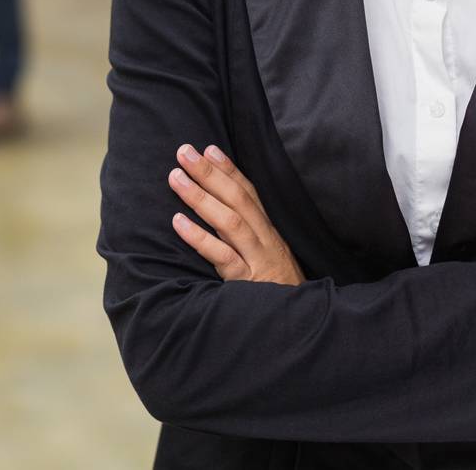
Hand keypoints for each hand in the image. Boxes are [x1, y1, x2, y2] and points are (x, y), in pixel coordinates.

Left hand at [168, 143, 303, 284]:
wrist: (300, 327)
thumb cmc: (279, 295)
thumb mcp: (270, 261)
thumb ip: (251, 240)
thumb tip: (221, 215)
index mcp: (271, 234)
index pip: (251, 194)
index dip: (230, 170)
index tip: (208, 148)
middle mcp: (266, 242)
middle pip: (239, 200)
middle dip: (211, 173)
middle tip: (184, 152)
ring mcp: (258, 262)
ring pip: (231, 223)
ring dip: (201, 197)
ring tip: (175, 178)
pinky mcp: (247, 284)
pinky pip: (222, 258)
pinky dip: (200, 238)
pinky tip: (178, 223)